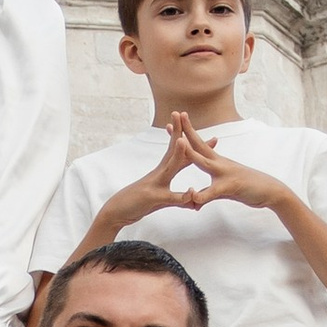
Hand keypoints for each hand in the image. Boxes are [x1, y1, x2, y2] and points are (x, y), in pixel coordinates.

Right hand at [91, 114, 205, 231]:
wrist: (117, 212)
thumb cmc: (139, 204)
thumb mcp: (163, 202)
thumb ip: (179, 200)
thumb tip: (193, 201)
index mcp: (163, 171)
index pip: (180, 154)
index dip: (192, 143)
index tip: (209, 136)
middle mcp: (159, 173)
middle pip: (172, 150)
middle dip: (180, 133)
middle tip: (183, 113)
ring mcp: (155, 184)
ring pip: (169, 168)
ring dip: (176, 155)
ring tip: (184, 141)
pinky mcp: (152, 198)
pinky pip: (168, 197)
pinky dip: (180, 195)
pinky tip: (191, 192)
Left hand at [169, 127, 293, 220]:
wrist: (270, 191)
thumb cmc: (247, 187)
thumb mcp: (222, 190)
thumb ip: (207, 193)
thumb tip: (195, 198)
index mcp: (216, 161)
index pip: (198, 144)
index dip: (185, 133)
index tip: (173, 121)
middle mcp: (220, 163)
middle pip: (200, 145)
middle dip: (187, 131)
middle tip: (177, 114)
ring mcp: (226, 173)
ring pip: (205, 162)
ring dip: (192, 153)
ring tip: (179, 143)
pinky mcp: (231, 186)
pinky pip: (215, 191)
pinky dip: (204, 194)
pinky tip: (194, 197)